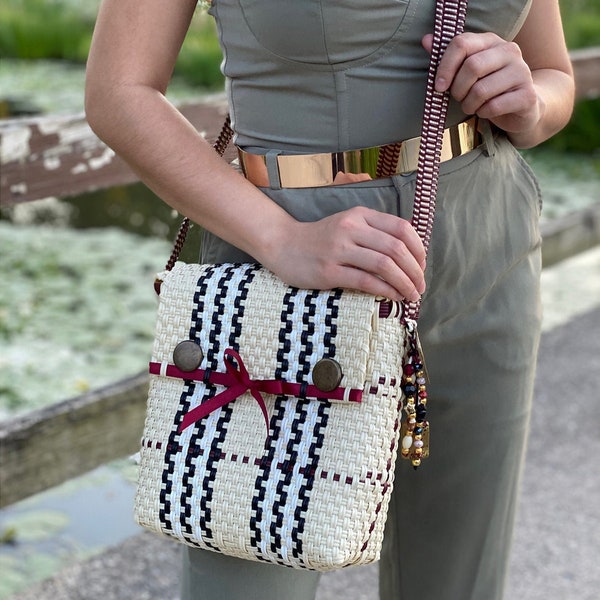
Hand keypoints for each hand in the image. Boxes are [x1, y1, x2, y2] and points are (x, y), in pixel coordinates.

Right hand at [262, 206, 425, 301]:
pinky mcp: (329, 271)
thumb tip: (408, 255)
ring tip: (411, 295)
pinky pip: (365, 281)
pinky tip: (393, 297)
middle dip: (415, 271)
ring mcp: (338, 250)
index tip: (422, 266)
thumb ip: (374, 233)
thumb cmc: (320, 240)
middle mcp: (351, 229)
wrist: (283, 246)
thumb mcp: (348, 225)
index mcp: (360, 215)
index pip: (401, 228)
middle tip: (420, 286)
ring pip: (384, 265)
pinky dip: (385, 290)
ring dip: (404, 283)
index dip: (418, 249)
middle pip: (396, 249)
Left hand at [422, 32, 541, 136]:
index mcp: (491, 41)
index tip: (439, 86)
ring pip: (481, 90)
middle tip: (459, 98)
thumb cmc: (488, 86)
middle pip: (472, 67)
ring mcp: (521, 72)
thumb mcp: (467, 71)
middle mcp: (509, 51)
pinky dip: (483, 113)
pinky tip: (486, 111)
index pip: (461, 43)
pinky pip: (493, 107)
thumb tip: (426, 40)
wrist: (523, 105)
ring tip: (472, 106)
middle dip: (458, 89)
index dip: (445, 67)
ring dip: (469, 104)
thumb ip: (448, 56)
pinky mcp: (526, 95)